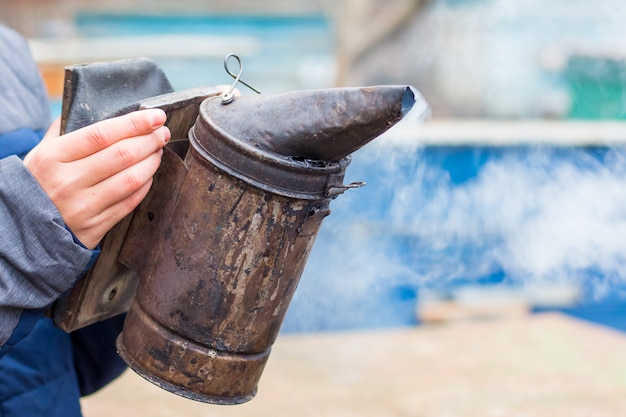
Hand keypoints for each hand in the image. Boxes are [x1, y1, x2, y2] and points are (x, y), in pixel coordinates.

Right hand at [24, 109, 170, 248]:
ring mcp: (82, 207)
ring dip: (151, 162)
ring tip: (158, 151)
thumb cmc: (38, 184)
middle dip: (149, 140)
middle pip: (121, 155)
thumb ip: (64, 130)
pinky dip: (145, 185)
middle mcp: (68, 182)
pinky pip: (129, 202)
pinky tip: (149, 174)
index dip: (134, 123)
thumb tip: (90, 106)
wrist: (23, 231)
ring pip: (131, 179)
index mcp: (52, 157)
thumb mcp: (41, 154)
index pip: (101, 134)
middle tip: (162, 132)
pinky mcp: (95, 227)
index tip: (155, 116)